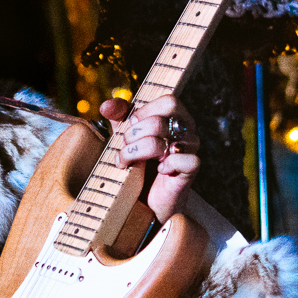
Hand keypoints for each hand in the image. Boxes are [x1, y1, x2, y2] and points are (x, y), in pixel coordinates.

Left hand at [98, 93, 199, 223]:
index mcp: (175, 114)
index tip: (131, 124)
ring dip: (137, 153)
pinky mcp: (192, 168)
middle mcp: (187, 128)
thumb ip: (119, 116)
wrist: (149, 196)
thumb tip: (106, 106)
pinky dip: (164, 166)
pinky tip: (159, 171)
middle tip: (125, 147)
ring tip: (128, 162)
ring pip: (162, 143)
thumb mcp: (127, 134)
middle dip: (134, 136)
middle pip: (159, 122)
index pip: (168, 101)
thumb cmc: (140, 160)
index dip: (144, 111)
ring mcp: (191, 147)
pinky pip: (180, 160)